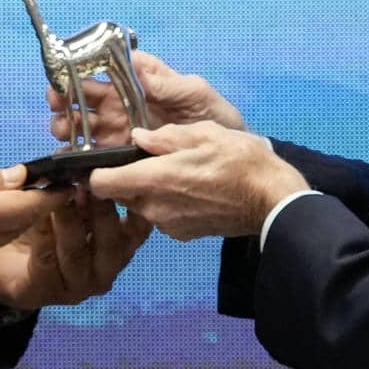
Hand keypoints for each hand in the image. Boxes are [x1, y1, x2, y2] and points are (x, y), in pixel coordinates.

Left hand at [0, 190, 151, 308]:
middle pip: (111, 241)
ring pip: (76, 250)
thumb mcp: (74, 205)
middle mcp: (106, 268)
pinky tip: (31, 214)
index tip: (122, 175)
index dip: (133, 203)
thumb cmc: (50, 228)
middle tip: (89, 181)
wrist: (7, 264)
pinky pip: (45, 259)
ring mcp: (79, 284)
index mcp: (119, 246)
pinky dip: (40, 232)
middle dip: (100, 209)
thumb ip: (87, 192)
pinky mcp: (49, 291)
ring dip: (67, 219)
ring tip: (59, 194)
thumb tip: (91, 160)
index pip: (139, 228)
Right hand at [47, 49, 245, 146]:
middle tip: (58, 105)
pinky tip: (68, 159)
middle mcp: (123, 102)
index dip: (81, 67)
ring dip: (66, 124)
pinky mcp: (120, 155)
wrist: (225, 159)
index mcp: (140, 80)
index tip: (67, 74)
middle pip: (84, 96)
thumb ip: (168, 82)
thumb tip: (135, 64)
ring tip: (62, 130)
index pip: (104, 67)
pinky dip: (76, 154)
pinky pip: (92, 153)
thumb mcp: (196, 94)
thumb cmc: (214, 118)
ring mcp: (119, 129)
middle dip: (65, 97)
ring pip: (82, 124)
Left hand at [86, 121, 308, 241]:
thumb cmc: (240, 160)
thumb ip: (165, 137)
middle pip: (121, 194)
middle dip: (127, 178)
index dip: (95, 171)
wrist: (272, 200)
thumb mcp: (204, 133)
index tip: (103, 159)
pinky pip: (162, 215)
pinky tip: (191, 190)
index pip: (99, 184)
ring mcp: (169, 225)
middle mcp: (154, 208)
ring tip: (176, 172)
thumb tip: (137, 137)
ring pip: (142, 205)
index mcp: (154, 179)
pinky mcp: (183, 235)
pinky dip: (168, 203)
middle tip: (149, 159)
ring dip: (150, 190)